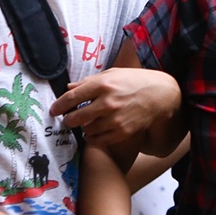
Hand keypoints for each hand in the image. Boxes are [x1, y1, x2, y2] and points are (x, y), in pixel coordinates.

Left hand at [48, 68, 180, 147]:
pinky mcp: (122, 132)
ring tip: (89, 122)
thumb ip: (89, 81)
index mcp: (103, 85)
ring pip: (86, 130)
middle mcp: (107, 103)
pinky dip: (94, 137)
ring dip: (84, 128)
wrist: (161, 96)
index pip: (71, 97)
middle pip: (75, 118)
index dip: (59, 105)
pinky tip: (97, 130)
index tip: (54, 110)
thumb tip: (68, 87)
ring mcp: (115, 120)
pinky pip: (99, 140)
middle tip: (68, 119)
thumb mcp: (113, 74)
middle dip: (68, 120)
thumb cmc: (135, 81)